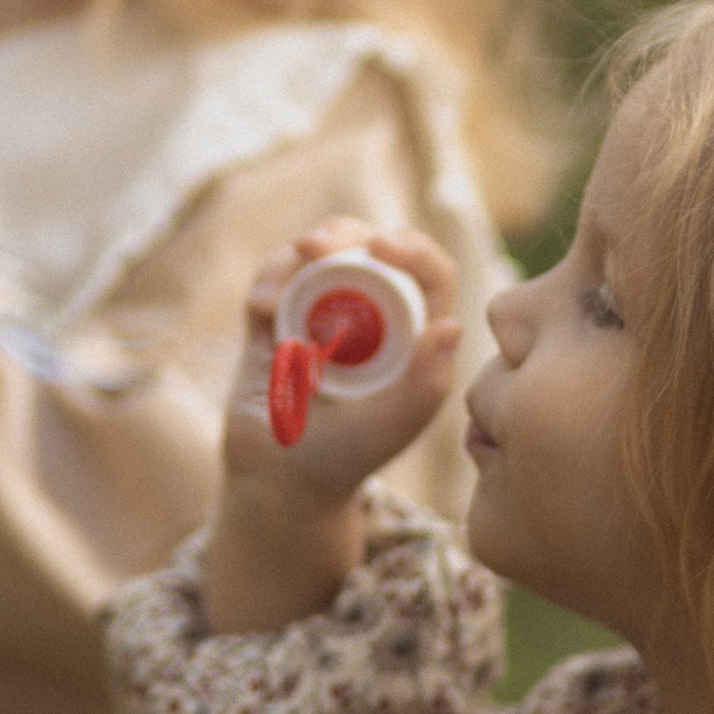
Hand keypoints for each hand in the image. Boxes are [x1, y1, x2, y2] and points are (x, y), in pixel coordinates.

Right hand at [204, 219, 463, 632]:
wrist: (280, 479)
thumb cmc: (345, 457)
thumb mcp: (393, 426)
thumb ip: (424, 383)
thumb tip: (451, 324)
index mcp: (413, 333)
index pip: (426, 272)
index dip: (411, 248)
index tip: (381, 248)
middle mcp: (371, 313)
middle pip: (367, 245)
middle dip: (342, 234)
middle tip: (313, 247)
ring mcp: (322, 310)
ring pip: (317, 252)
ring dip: (297, 255)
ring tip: (275, 294)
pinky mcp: (278, 316)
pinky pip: (274, 277)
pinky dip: (268, 281)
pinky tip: (262, 309)